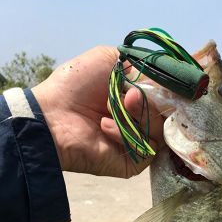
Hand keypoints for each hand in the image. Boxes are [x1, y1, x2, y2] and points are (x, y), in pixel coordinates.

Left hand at [32, 46, 164, 177]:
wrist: (52, 115)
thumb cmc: (75, 86)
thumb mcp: (108, 59)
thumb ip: (140, 63)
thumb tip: (165, 78)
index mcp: (138, 98)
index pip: (168, 96)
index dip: (167, 90)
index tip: (159, 83)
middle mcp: (141, 121)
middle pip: (169, 114)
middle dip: (150, 101)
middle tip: (129, 96)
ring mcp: (139, 143)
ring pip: (160, 130)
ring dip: (139, 116)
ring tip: (112, 109)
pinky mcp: (134, 163)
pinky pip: (147, 149)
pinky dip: (127, 136)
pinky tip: (104, 128)